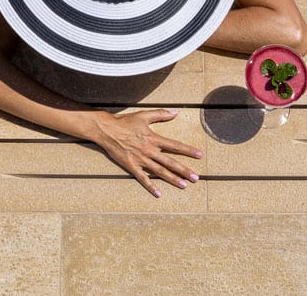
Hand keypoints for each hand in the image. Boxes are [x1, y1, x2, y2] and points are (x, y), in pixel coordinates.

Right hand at [88, 109, 203, 196]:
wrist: (107, 130)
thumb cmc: (125, 122)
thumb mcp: (144, 115)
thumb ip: (161, 115)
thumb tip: (176, 113)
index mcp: (153, 138)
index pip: (175, 145)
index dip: (188, 150)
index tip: (199, 155)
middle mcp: (149, 150)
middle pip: (170, 162)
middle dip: (184, 170)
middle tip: (196, 178)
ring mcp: (141, 159)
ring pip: (160, 171)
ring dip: (172, 179)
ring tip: (184, 185)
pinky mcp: (131, 166)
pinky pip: (143, 178)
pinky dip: (151, 186)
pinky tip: (159, 194)